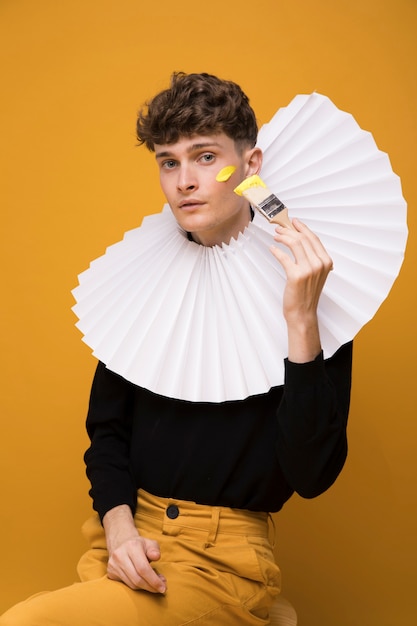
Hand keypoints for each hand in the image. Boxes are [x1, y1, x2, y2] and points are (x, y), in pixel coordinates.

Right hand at [103, 505, 166, 592]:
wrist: (121, 543)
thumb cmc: (139, 545)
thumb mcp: (149, 543)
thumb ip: (155, 549)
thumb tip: (157, 557)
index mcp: (132, 546)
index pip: (143, 568)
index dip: (154, 580)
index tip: (163, 587)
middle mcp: (120, 555)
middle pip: (137, 579)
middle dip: (151, 586)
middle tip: (161, 588)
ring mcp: (113, 565)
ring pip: (131, 584)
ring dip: (145, 587)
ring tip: (154, 584)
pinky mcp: (110, 573)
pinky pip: (126, 585)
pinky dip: (137, 586)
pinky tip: (143, 582)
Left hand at [270, 218, 332, 361]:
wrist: (303, 313)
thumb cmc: (307, 294)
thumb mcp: (315, 274)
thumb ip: (313, 259)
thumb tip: (301, 241)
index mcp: (326, 262)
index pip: (314, 239)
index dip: (302, 228)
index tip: (294, 222)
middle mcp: (319, 264)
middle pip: (303, 239)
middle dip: (290, 230)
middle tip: (279, 228)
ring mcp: (308, 269)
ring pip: (295, 244)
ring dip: (283, 237)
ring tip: (276, 236)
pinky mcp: (296, 275)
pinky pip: (284, 257)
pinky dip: (276, 251)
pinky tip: (272, 248)